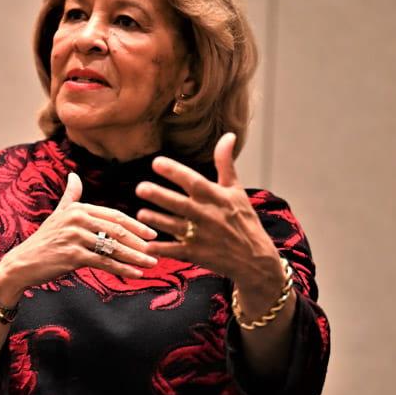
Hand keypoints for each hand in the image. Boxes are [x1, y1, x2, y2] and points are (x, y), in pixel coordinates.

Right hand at [0, 172, 158, 305]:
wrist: (23, 263)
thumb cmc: (44, 240)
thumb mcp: (58, 215)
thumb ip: (70, 197)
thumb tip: (74, 176)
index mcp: (78, 208)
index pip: (114, 215)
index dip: (136, 225)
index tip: (152, 234)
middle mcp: (77, 219)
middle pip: (117, 230)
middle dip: (139, 241)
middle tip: (156, 250)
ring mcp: (75, 237)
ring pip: (113, 247)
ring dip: (135, 257)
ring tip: (151, 264)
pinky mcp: (72, 255)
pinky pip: (103, 262)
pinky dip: (122, 269)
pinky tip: (135, 274)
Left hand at [135, 133, 283, 310]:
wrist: (255, 259)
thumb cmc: (244, 221)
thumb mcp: (236, 190)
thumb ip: (225, 164)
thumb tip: (228, 135)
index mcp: (216, 197)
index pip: (194, 181)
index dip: (175, 172)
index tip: (156, 162)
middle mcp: (208, 215)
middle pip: (180, 204)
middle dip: (160, 196)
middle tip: (140, 188)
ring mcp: (202, 236)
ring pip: (175, 227)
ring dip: (157, 220)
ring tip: (140, 213)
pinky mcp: (197, 254)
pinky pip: (176, 251)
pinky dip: (161, 249)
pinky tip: (146, 245)